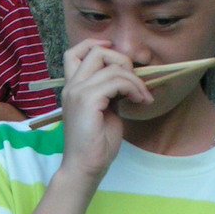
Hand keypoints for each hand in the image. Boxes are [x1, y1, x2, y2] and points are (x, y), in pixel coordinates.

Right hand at [60, 39, 152, 184]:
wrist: (84, 168)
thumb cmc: (95, 146)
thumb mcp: (106, 111)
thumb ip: (111, 92)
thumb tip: (128, 79)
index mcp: (73, 88)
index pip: (76, 52)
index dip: (96, 45)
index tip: (117, 56)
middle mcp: (72, 86)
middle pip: (96, 51)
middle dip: (122, 60)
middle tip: (136, 82)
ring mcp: (77, 92)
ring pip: (111, 65)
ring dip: (135, 79)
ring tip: (142, 97)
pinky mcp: (87, 100)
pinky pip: (116, 80)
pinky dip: (134, 88)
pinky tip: (140, 101)